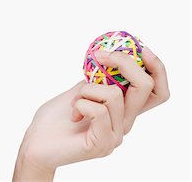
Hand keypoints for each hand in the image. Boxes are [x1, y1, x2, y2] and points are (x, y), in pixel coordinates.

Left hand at [13, 47, 168, 180]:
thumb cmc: (55, 119)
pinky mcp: (101, 144)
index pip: (157, 91)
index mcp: (123, 111)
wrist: (36, 144)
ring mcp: (115, 136)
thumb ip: (99, 80)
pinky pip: (98, 110)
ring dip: (87, 89)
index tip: (141, 49)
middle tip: (102, 56)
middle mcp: (124, 124)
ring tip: (74, 102)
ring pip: (114, 94)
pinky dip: (80, 104)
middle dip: (125, 63)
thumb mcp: (80, 91)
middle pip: (145, 87)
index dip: (157, 69)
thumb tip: (110, 58)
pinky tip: (73, 115)